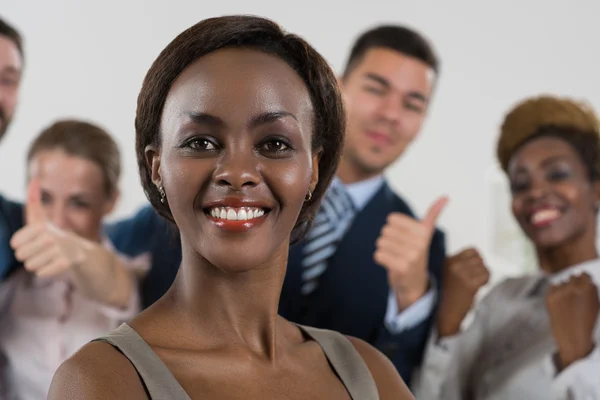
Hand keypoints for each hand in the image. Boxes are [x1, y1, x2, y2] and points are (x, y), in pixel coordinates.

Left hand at [10, 179, 91, 278]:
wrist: (82, 253)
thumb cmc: (54, 235)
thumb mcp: (42, 220)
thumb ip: (34, 202)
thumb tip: (34, 179)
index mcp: (43, 226)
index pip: (15, 243)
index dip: (20, 245)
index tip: (30, 242)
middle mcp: (53, 236)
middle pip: (21, 255)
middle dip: (28, 256)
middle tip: (40, 251)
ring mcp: (61, 250)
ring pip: (31, 265)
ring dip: (37, 264)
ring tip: (48, 257)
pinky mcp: (68, 263)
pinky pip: (42, 273)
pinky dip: (45, 271)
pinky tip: (53, 265)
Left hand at [374, 196, 447, 310]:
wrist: (414, 284)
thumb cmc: (415, 254)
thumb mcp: (425, 233)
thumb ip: (432, 215)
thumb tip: (445, 196)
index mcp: (424, 231)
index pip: (392, 219)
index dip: (393, 228)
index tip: (404, 238)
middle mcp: (420, 243)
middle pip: (385, 231)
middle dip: (388, 240)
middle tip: (399, 250)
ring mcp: (411, 256)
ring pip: (380, 242)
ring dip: (384, 250)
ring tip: (395, 257)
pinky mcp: (401, 267)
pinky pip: (378, 254)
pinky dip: (380, 259)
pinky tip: (391, 264)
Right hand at [436, 248, 488, 336]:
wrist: (446, 313)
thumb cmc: (449, 295)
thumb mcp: (448, 273)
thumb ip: (458, 262)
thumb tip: (477, 255)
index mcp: (447, 261)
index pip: (472, 250)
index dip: (476, 260)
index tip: (471, 270)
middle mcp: (453, 265)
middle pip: (480, 258)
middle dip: (480, 268)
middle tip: (474, 279)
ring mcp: (461, 274)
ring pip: (484, 267)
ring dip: (483, 276)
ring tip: (475, 284)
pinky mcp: (470, 284)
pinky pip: (486, 275)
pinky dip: (486, 281)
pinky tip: (478, 287)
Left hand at [546, 273, 598, 369]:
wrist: (572, 337)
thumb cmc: (586, 321)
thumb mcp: (595, 304)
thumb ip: (590, 289)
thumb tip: (583, 276)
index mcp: (588, 288)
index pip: (584, 274)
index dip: (584, 280)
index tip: (583, 285)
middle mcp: (574, 287)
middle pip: (573, 276)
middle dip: (574, 283)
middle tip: (575, 296)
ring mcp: (561, 291)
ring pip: (562, 282)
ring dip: (565, 288)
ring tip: (568, 303)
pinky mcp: (550, 296)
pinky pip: (553, 287)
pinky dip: (556, 292)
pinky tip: (561, 303)